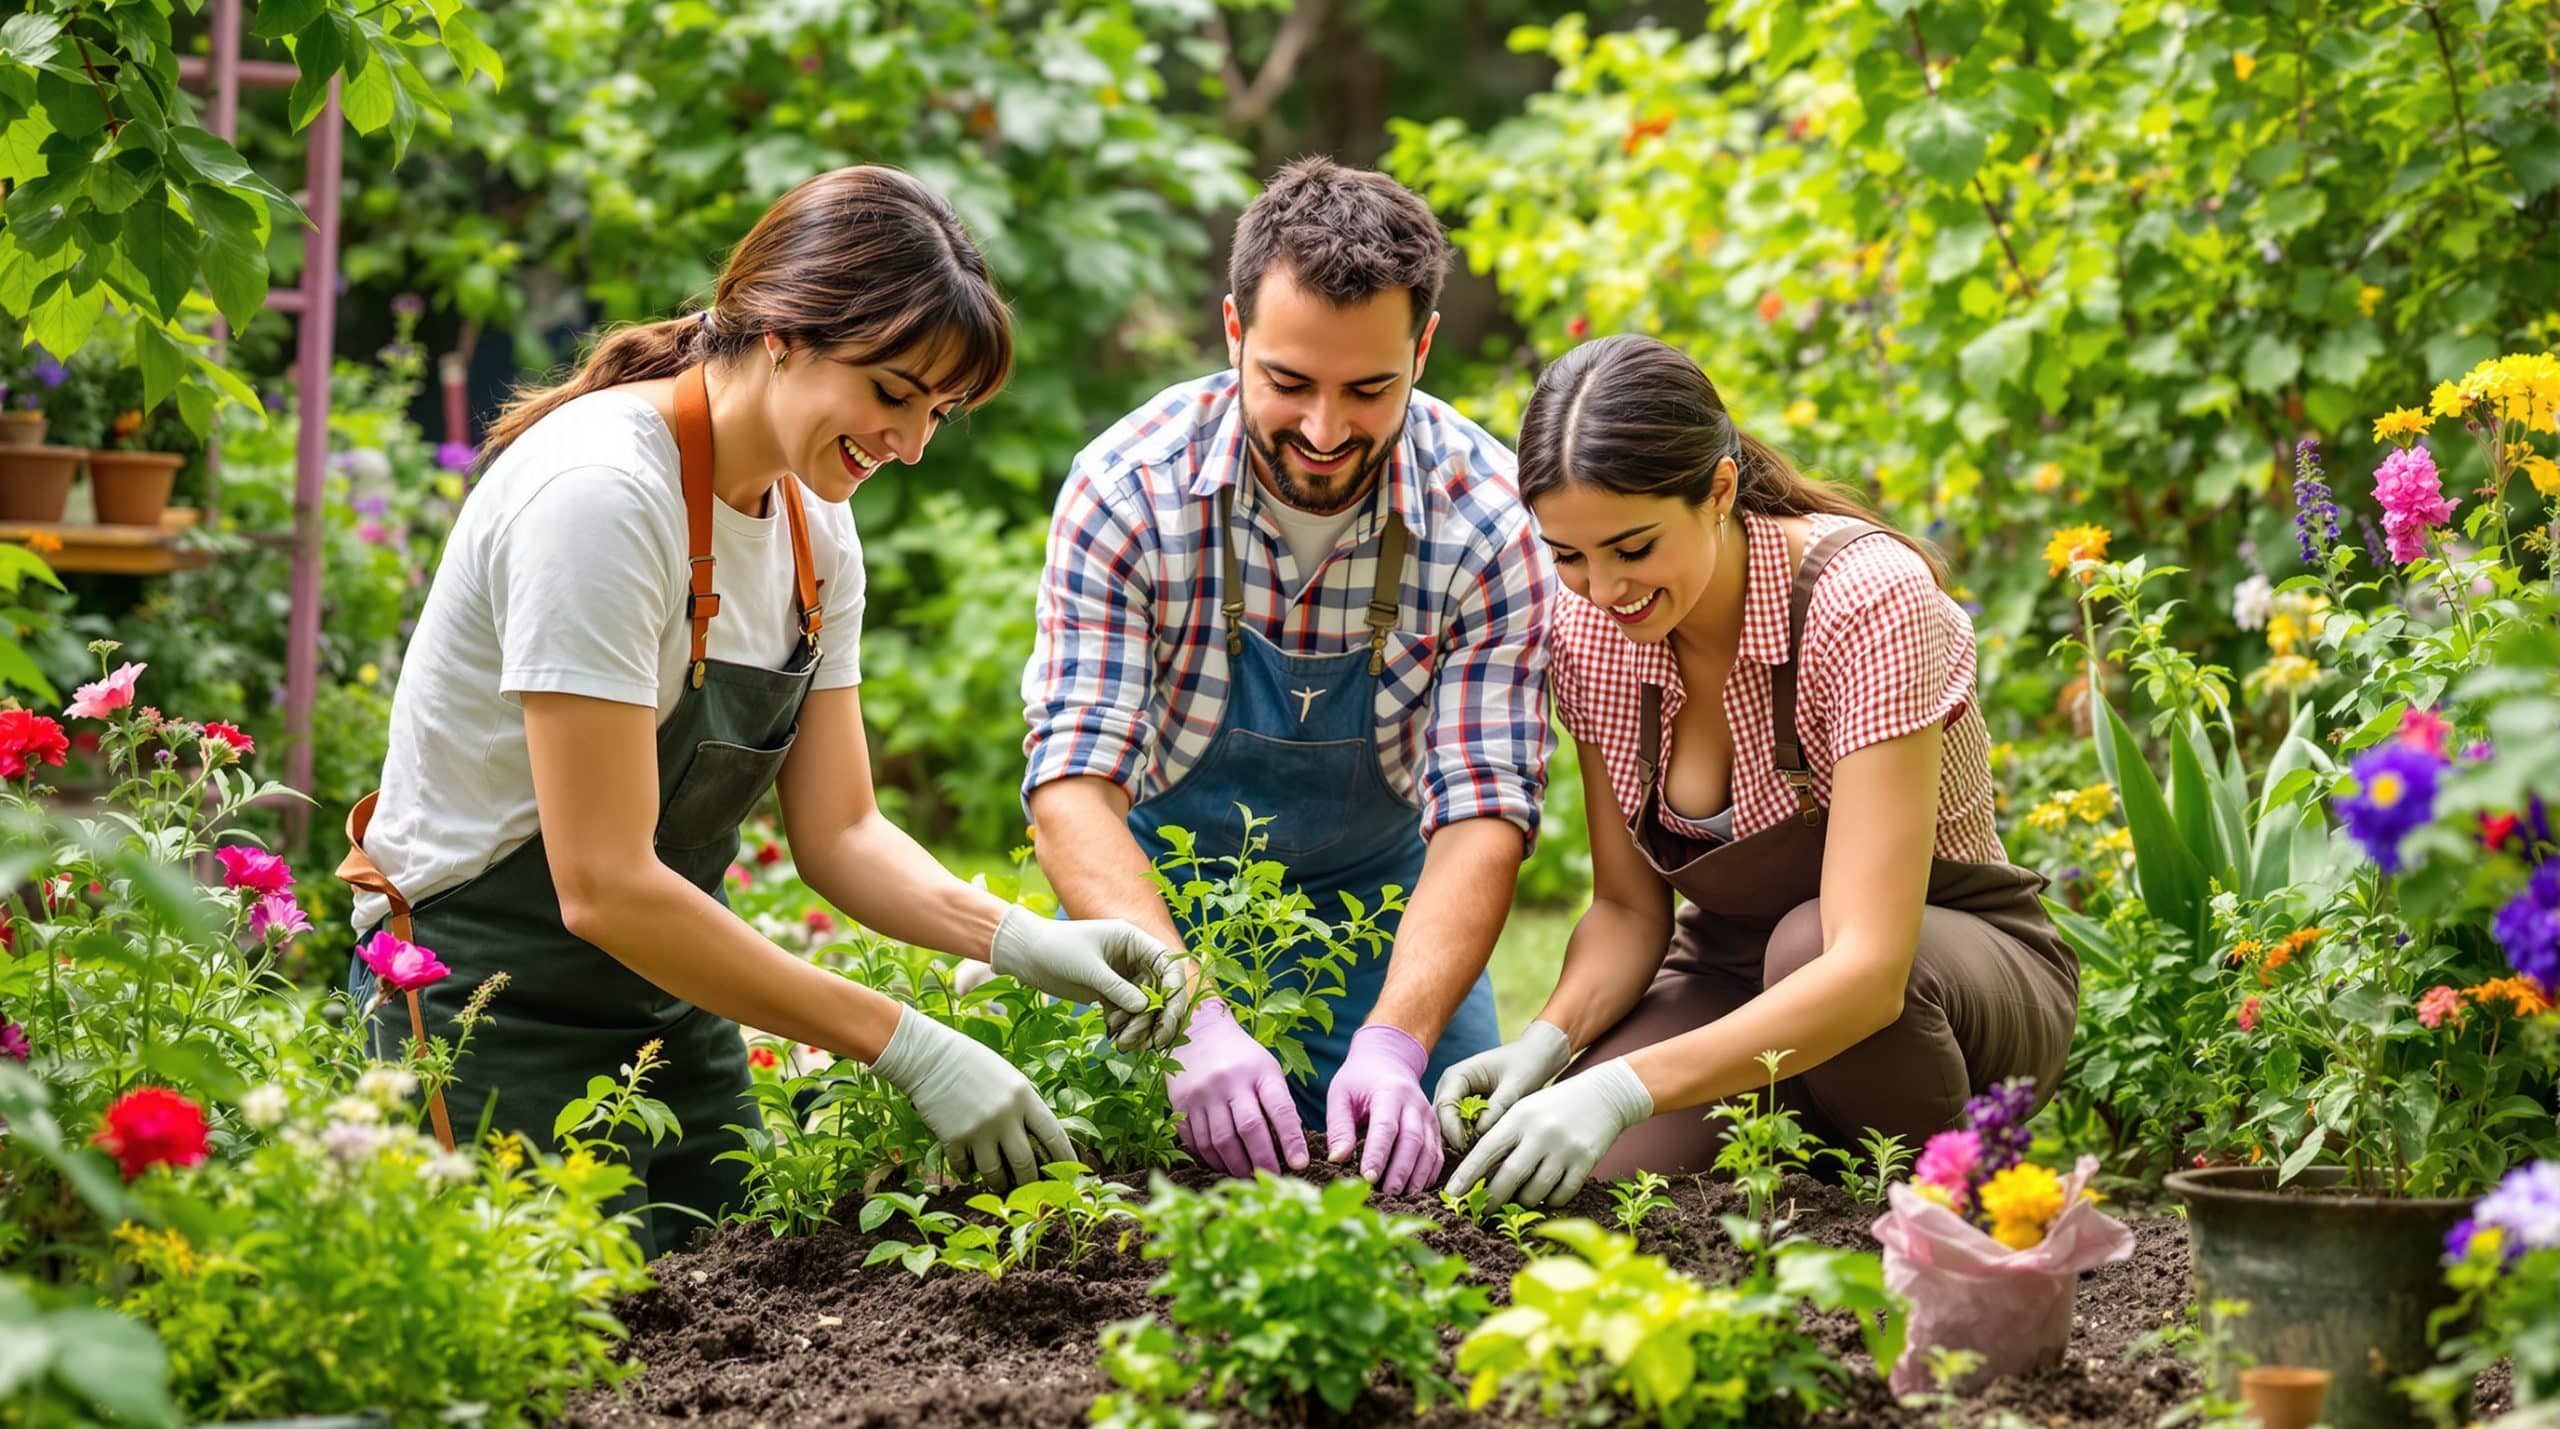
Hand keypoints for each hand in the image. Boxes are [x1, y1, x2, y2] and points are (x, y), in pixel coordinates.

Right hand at [869, 1005, 1076, 1188]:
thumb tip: (1040, 1138)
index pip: (1054, 1135)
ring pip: (995, 1173)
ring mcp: (978, 1128)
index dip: (1066, 1159)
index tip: (1070, 1175)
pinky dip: (967, 1173)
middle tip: (1032, 1191)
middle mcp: (1005, 1115)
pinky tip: (968, 1171)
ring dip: (998, 1184)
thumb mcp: (1008, 1077)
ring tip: (999, 1186)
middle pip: (1026, 1163)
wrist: (930, 1056)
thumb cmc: (972, 1064)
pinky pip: (964, 1169)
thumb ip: (1024, 1105)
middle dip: (1031, 1182)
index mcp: (1024, 1096)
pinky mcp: (952, 1138)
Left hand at [988, 906, 1185, 1050]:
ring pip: (1144, 1008)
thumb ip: (1117, 988)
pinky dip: (1125, 1028)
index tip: (1170, 1015)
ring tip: (1124, 1044)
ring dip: (1139, 1028)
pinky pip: (1126, 1015)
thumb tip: (1145, 1008)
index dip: (1175, 990)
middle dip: (1159, 1018)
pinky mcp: (1109, 994)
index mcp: (1134, 941)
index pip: (1168, 965)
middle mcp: (1134, 959)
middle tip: (1154, 1043)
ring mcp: (1122, 978)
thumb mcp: (1089, 967)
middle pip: (1161, 991)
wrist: (1026, 955)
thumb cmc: (1057, 948)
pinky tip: (1116, 1039)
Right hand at [1167, 997, 1307, 1177]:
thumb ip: (1279, 1103)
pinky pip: (1196, 1141)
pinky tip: (1223, 1164)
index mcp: (1258, 1071)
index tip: (1300, 1164)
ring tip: (1247, 1175)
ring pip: (1220, 1141)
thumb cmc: (1242, 1058)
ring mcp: (1202, 1094)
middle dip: (1263, 1160)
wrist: (1199, 1035)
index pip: (1280, 1109)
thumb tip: (1292, 1147)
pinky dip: (1211, 1158)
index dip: (1291, 1140)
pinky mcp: (1181, 1105)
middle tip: (1273, 1178)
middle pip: (1248, 1129)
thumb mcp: (1266, 1070)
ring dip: (1235, 1165)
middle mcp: (1229, 1082)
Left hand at [1325, 1024, 1440, 1194]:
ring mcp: (1428, 1116)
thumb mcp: (1340, 1095)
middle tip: (1386, 1194)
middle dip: (1400, 1170)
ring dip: (1417, 1176)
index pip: (1385, 1127)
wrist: (1388, 1060)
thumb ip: (1339, 1127)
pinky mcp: (1435, 1127)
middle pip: (1412, 1141)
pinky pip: (1437, 1153)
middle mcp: (1414, 1104)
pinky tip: (1416, 1189)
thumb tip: (1337, 1159)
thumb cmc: (1359, 1080)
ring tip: (1401, 1197)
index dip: (1378, 1154)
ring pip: (1429, 1150)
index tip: (1367, 1177)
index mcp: (1389, 1092)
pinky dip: (1429, 1174)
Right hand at [1431, 1020, 1572, 1151]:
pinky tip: (1480, 1153)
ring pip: (1446, 1128)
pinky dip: (1467, 1140)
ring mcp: (1456, 1099)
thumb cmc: (1526, 1065)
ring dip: (1457, 1143)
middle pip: (1440, 1120)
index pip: (1444, 1106)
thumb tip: (1480, 1135)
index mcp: (1457, 1076)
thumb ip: (1496, 1109)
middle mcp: (1450, 1087)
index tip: (1466, 1149)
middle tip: (1469, 1160)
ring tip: (1475, 1159)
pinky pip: (1459, 1129)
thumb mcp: (1514, 1087)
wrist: (1536, 1056)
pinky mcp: (1465, 1109)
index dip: (1452, 1130)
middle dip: (1451, 1141)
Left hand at [1443, 1057, 1653, 1207]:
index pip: (1486, 1151)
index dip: (1466, 1176)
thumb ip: (1504, 1138)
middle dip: (1491, 1200)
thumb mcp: (1524, 1110)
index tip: (1451, 1195)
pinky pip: (1561, 1195)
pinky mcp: (1586, 1162)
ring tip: (1519, 1199)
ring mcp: (1564, 1149)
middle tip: (1482, 1211)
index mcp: (1519, 1117)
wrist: (1603, 1095)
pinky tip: (1547, 1194)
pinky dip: (1550, 1200)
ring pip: (1534, 1192)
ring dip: (1523, 1201)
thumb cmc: (1554, 1106)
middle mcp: (1540, 1133)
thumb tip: (1479, 1176)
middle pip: (1508, 1178)